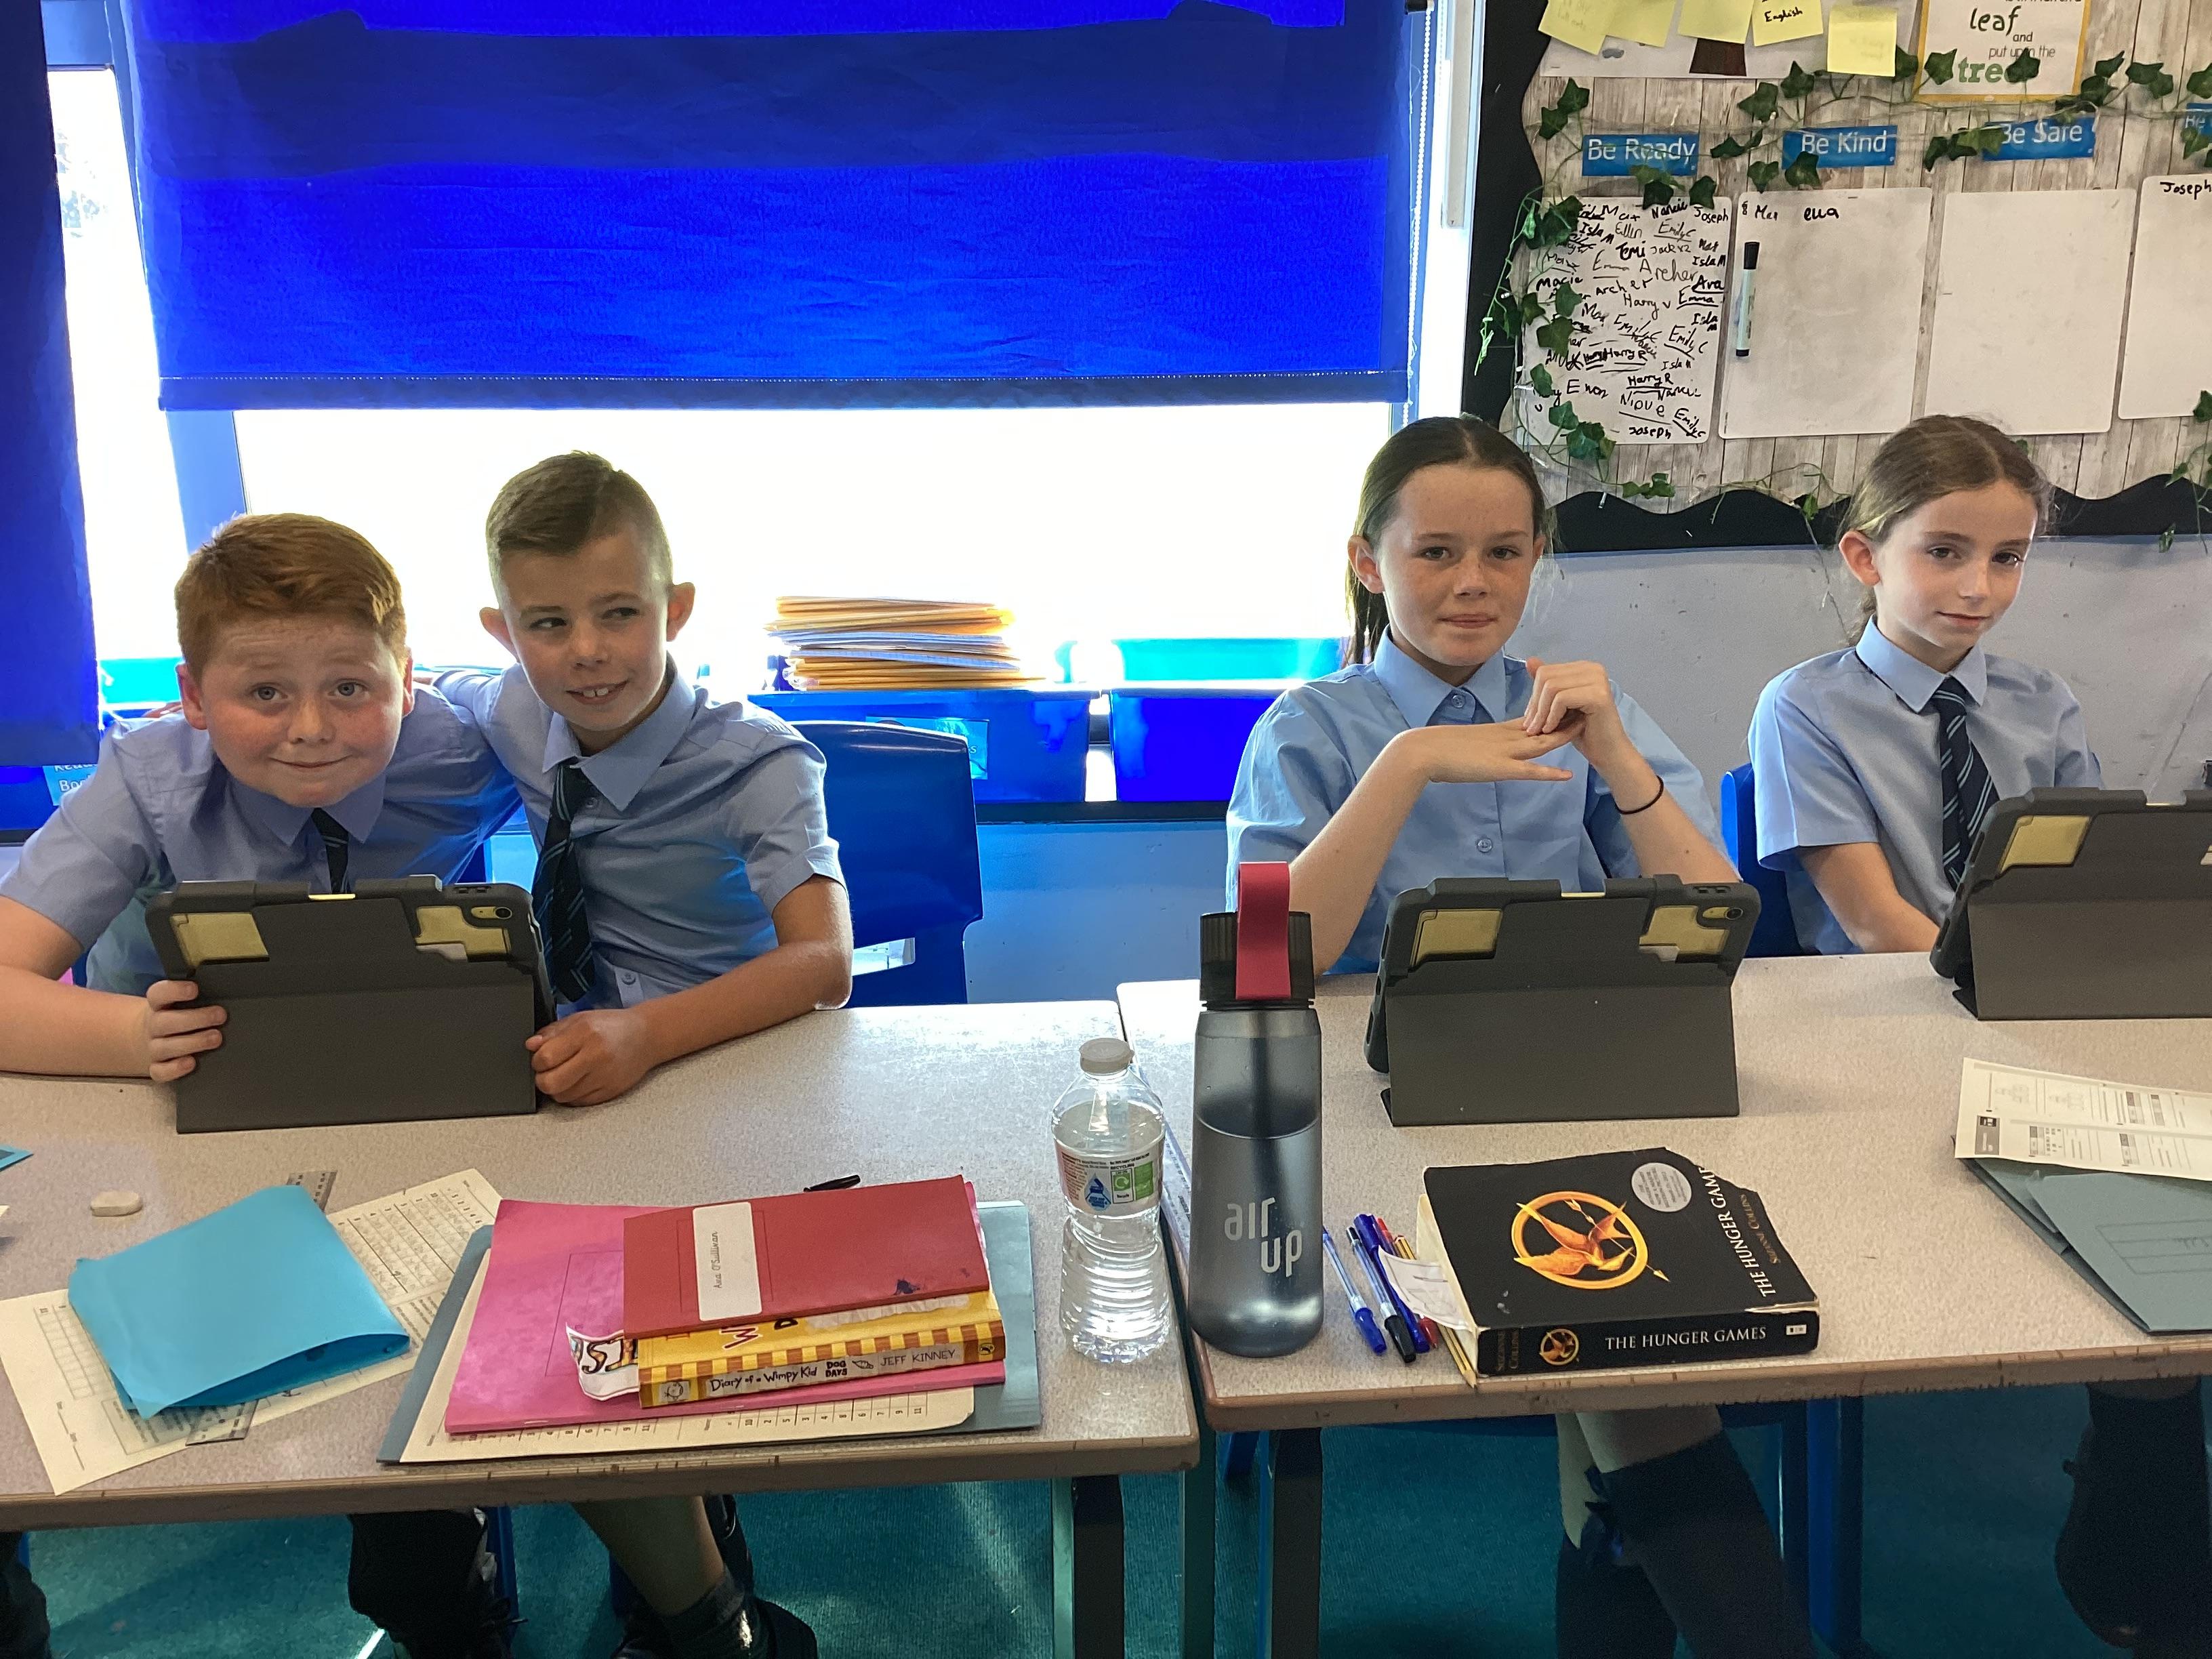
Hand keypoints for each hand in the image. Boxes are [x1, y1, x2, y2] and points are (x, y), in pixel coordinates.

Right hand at [140, 980, 224, 1081]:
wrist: (145, 1040)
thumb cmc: (176, 1017)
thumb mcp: (181, 1003)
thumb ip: (199, 998)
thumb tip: (226, 993)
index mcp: (159, 1005)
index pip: (159, 994)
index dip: (174, 991)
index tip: (194, 989)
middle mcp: (154, 1025)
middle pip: (165, 1022)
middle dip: (195, 1018)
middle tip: (220, 1015)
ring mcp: (153, 1048)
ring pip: (165, 1047)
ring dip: (192, 1042)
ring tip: (216, 1038)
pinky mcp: (155, 1067)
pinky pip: (160, 1071)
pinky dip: (175, 1069)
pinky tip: (191, 1063)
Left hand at [527, 1008, 660, 1105]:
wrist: (646, 1037)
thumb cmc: (612, 1026)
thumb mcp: (579, 1019)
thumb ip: (551, 1032)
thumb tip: (530, 1046)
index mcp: (585, 1033)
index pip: (545, 1058)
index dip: (537, 1061)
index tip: (541, 1059)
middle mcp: (595, 1056)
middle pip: (551, 1083)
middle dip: (543, 1079)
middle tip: (548, 1071)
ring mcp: (604, 1077)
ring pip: (562, 1096)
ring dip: (558, 1088)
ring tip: (566, 1074)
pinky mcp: (610, 1092)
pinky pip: (578, 1103)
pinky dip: (573, 1095)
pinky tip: (579, 1081)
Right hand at [1394, 721, 1576, 786]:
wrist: (1421, 752)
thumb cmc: (1436, 749)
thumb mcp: (1465, 742)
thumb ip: (1479, 743)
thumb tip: (1484, 746)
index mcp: (1497, 732)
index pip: (1532, 719)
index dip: (1553, 712)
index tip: (1572, 705)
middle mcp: (1504, 738)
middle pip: (1543, 725)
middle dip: (1567, 717)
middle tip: (1590, 707)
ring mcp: (1502, 753)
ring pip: (1541, 744)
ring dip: (1564, 736)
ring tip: (1588, 729)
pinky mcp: (1497, 769)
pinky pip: (1528, 771)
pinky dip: (1548, 772)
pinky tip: (1567, 775)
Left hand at [1523, 658, 1632, 766]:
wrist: (1608, 753)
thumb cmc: (1583, 731)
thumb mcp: (1559, 705)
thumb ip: (1546, 683)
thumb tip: (1530, 660)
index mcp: (1584, 667)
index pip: (1546, 671)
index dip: (1533, 695)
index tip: (1530, 717)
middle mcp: (1593, 668)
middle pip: (1546, 677)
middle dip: (1535, 704)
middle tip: (1531, 727)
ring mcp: (1598, 680)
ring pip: (1551, 687)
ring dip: (1541, 713)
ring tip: (1539, 730)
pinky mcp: (1598, 695)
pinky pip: (1562, 699)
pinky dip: (1551, 716)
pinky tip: (1551, 730)